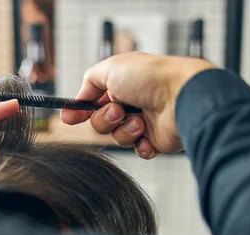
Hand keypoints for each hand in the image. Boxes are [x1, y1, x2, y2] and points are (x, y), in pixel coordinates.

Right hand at [61, 53, 214, 158]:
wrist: (181, 97)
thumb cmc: (152, 78)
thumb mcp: (110, 68)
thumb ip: (89, 80)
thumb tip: (80, 96)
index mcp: (121, 85)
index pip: (92, 101)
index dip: (79, 110)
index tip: (68, 118)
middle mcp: (131, 103)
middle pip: (101, 123)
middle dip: (105, 120)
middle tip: (119, 111)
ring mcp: (144, 122)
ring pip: (117, 138)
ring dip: (125, 131)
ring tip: (141, 121)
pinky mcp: (156, 140)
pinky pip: (138, 151)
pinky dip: (141, 145)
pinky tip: (149, 136)